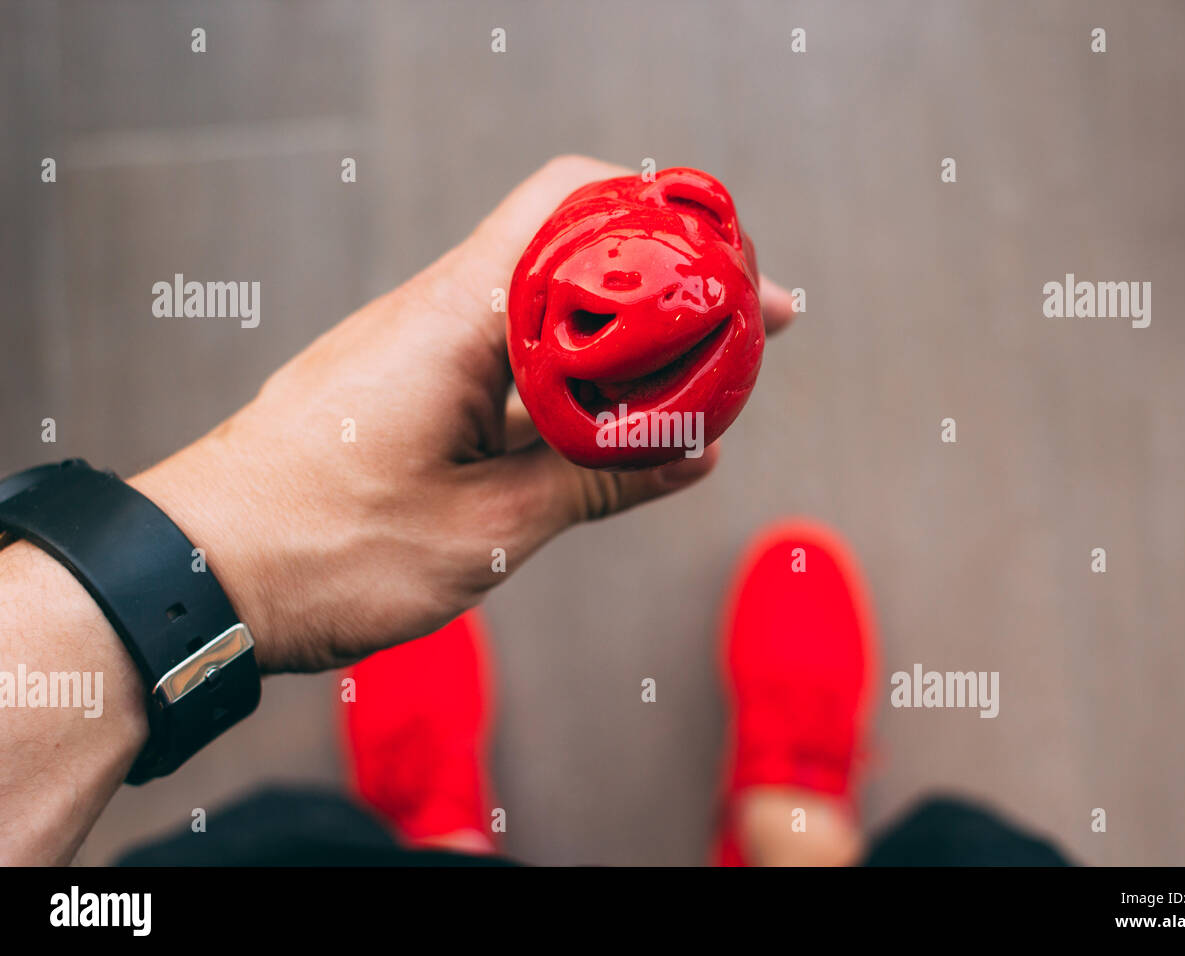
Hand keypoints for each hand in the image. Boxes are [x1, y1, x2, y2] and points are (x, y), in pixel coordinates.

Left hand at [130, 156, 794, 673]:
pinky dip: (571, 379)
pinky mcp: (404, 386)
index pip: (570, 203)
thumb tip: (694, 454)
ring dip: (621, 337)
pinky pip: (506, 358)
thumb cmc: (323, 551)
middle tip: (745, 328)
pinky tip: (612, 425)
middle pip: (570, 249)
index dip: (664, 219)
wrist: (196, 578)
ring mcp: (416, 347)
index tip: (734, 270)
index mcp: (456, 319)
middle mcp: (435, 312)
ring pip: (543, 309)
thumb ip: (598, 483)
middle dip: (666, 283)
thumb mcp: (489, 533)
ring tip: (697, 382)